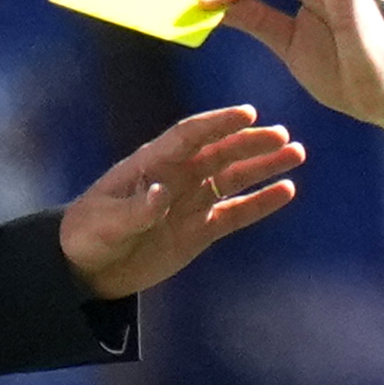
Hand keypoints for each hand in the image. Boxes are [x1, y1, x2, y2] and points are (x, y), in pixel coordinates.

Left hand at [60, 106, 302, 300]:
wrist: (87, 270)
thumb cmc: (88, 236)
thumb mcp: (105, 224)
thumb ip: (134, 210)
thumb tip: (162, 194)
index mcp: (151, 164)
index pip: (188, 136)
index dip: (217, 124)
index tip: (247, 114)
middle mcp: (177, 177)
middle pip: (219, 153)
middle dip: (250, 143)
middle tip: (282, 135)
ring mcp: (191, 202)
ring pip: (234, 178)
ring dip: (263, 165)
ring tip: (296, 153)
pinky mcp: (200, 230)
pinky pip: (236, 212)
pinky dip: (260, 202)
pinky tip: (286, 190)